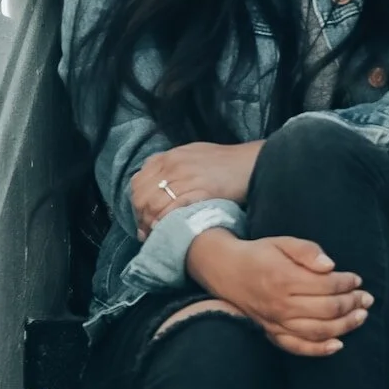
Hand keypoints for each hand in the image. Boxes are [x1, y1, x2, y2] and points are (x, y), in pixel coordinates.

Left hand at [132, 142, 263, 238]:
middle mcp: (172, 165)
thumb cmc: (226, 161)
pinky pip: (172, 210)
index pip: (137, 182)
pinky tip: (166, 230)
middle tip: (147, 232)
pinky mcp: (199, 191)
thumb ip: (172, 164)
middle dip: (140, 217)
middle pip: (141, 195)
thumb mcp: (193, 154)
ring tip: (156, 235)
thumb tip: (156, 180)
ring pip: (153, 205)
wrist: (252, 163)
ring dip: (150, 224)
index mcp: (169, 156)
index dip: (136, 203)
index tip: (142, 217)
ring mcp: (185, 177)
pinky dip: (164, 222)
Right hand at [184, 230, 371, 357]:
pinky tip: (338, 345)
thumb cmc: (260, 254)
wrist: (226, 271)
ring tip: (361, 317)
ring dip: (344, 326)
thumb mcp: (283, 242)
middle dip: (352, 304)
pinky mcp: (271, 332)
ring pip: (317, 331)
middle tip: (366, 298)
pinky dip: (318, 350)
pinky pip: (297, 347)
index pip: (327, 285)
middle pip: (327, 309)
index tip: (357, 279)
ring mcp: (275, 322)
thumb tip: (331, 266)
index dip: (347, 283)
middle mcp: (281, 304)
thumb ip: (308, 251)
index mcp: (285, 278)